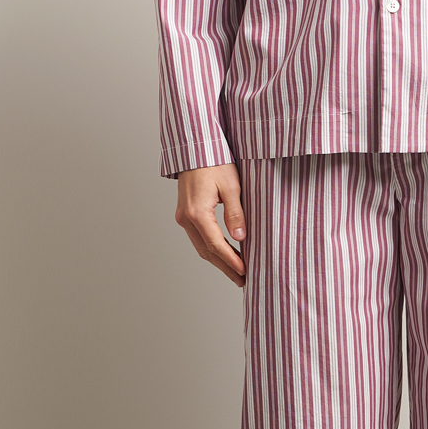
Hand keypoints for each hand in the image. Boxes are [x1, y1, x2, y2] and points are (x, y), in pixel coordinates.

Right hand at [175, 163, 246, 286]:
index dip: (231, 261)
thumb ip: (236, 214)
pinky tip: (225, 255)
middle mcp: (186, 218)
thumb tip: (240, 238)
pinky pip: (198, 238)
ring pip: (201, 247)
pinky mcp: (185, 214)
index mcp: (197, 212)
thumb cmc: (214, 162)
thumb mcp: (232, 187)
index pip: (216, 245)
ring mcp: (183, 217)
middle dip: (225, 267)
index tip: (244, 272)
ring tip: (236, 272)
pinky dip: (212, 249)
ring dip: (219, 261)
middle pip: (207, 251)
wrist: (195, 147)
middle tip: (242, 281)